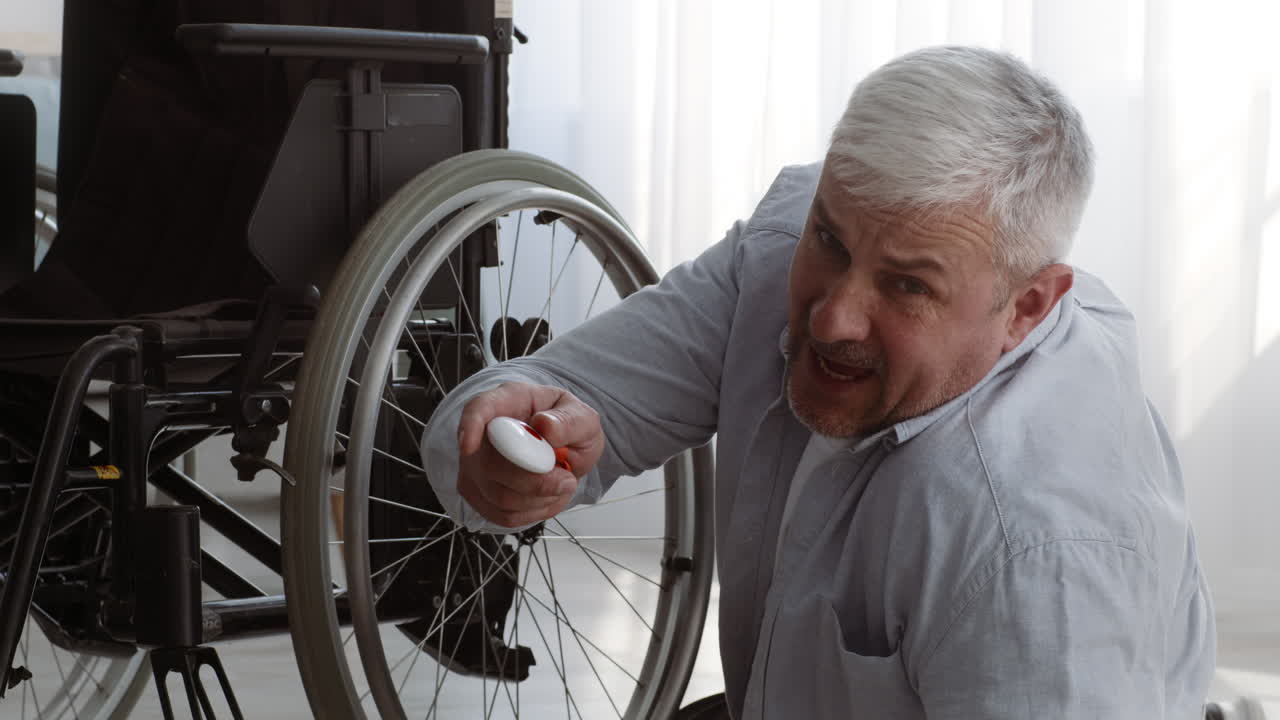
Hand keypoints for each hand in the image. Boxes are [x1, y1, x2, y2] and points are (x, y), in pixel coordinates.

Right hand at [456, 382, 603, 527]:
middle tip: (566, 479)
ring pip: (499, 496)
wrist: (566, 449)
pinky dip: (534, 512)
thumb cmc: (568, 428)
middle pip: (489, 464)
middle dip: (535, 480)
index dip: (470, 427)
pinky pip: (504, 515)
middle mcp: (484, 432)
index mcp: (508, 400)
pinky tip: (547, 496)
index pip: (477, 409)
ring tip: (559, 483)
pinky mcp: (478, 494)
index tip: (469, 445)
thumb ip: (569, 421)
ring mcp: (475, 466)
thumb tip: (545, 426)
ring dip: (540, 498)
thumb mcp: (583, 418)